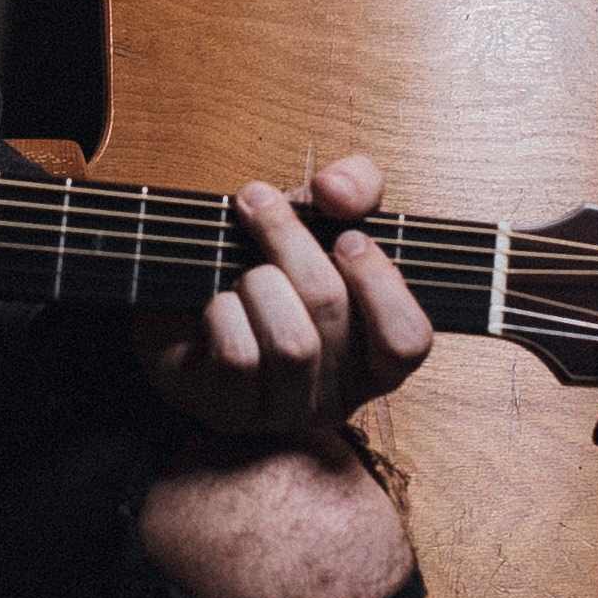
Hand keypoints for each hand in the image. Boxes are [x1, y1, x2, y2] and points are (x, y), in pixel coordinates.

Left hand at [128, 152, 433, 440]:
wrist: (189, 302)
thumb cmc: (270, 267)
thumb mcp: (322, 217)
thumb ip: (356, 186)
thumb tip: (334, 190)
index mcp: (374, 356)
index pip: (408, 339)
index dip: (380, 283)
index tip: (347, 237)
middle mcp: (338, 394)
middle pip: (332, 312)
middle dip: (290, 243)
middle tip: (259, 205)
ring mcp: (284, 410)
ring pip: (291, 343)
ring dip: (257, 281)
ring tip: (241, 269)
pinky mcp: (229, 411)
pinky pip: (238, 356)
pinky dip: (223, 312)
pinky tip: (217, 303)